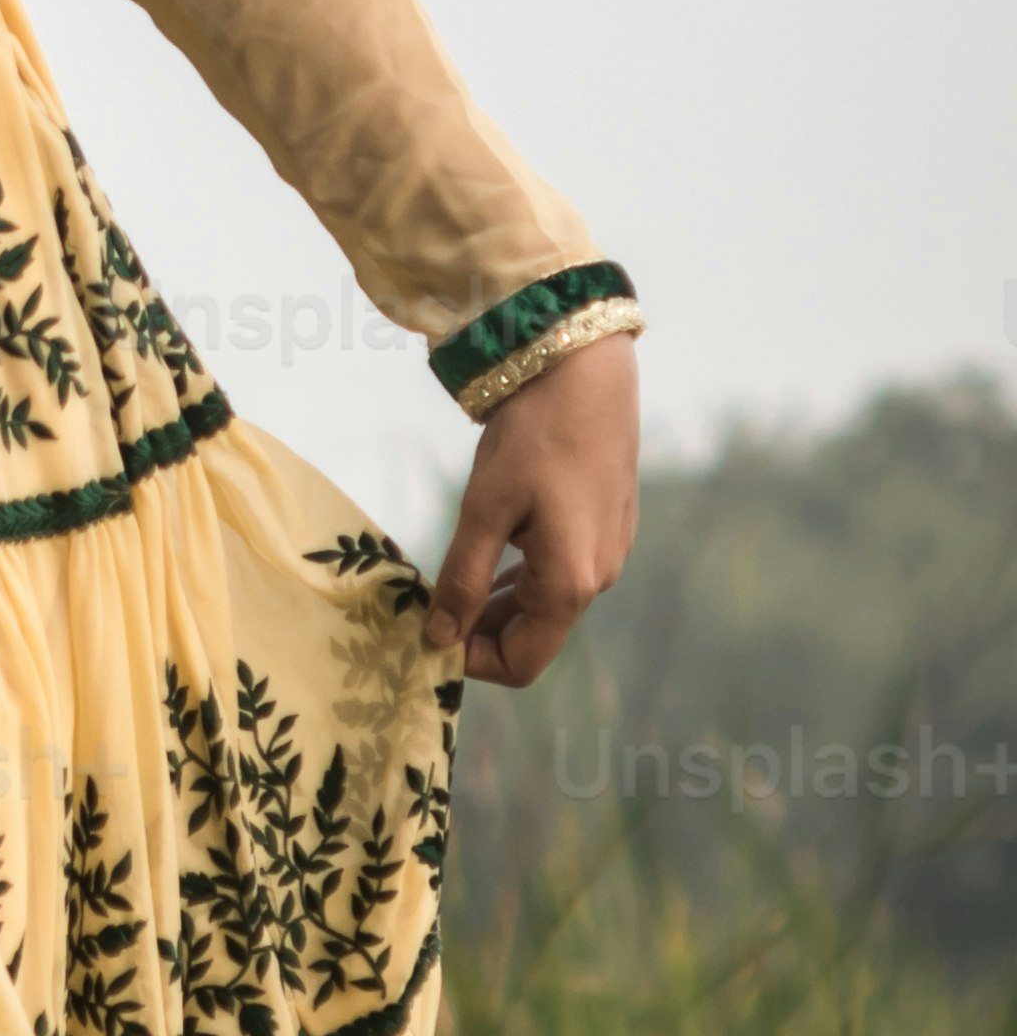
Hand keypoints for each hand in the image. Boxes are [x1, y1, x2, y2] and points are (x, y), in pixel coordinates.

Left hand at [423, 330, 637, 684]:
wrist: (587, 372)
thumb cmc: (533, 438)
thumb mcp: (485, 509)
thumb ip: (463, 580)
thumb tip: (438, 639)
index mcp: (570, 584)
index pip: (521, 663)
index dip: (471, 661)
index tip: (426, 635)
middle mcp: (599, 578)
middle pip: (534, 636)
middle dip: (481, 631)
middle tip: (429, 608)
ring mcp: (609, 553)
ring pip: (547, 605)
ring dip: (499, 603)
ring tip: (452, 581)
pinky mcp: (608, 528)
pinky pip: (561, 573)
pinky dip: (522, 577)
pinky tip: (493, 551)